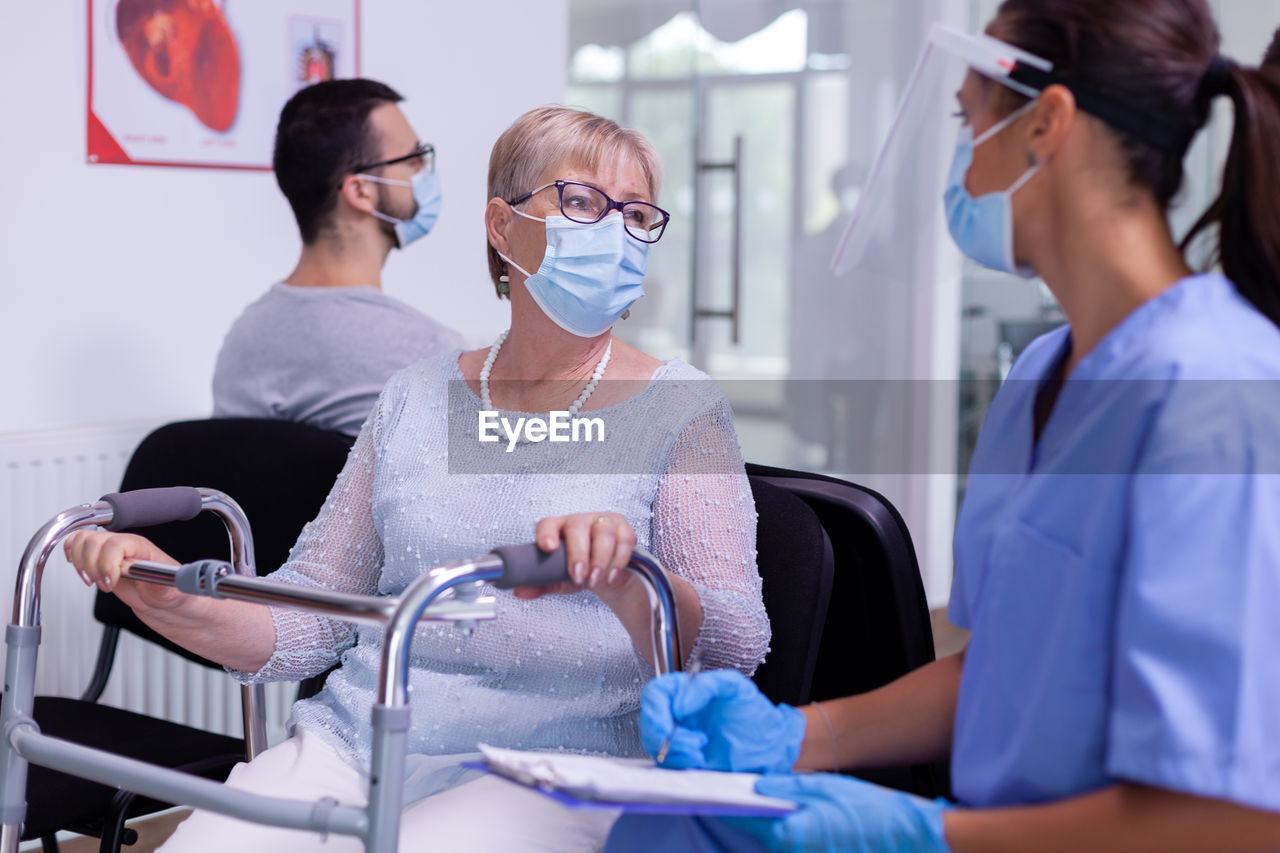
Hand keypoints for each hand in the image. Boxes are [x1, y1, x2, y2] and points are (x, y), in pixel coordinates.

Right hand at [62, 530, 182, 611]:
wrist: (164, 603)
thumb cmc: (170, 594)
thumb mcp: (171, 593)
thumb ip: (162, 584)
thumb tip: (159, 578)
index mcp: (142, 547)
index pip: (115, 544)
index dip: (107, 564)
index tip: (111, 583)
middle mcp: (124, 545)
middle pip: (93, 540)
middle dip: (92, 567)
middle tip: (104, 584)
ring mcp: (110, 551)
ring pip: (81, 540)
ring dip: (81, 563)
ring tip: (94, 580)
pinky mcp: (99, 560)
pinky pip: (77, 545)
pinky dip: (73, 557)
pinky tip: (83, 571)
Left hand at [513, 512, 637, 602]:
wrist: (608, 577)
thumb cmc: (580, 572)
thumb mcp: (559, 580)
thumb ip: (541, 584)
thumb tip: (520, 592)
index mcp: (558, 529)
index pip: (548, 524)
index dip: (546, 533)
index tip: (547, 547)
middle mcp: (580, 521)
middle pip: (578, 527)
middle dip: (578, 553)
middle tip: (578, 576)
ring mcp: (603, 522)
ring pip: (603, 532)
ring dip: (600, 559)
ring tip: (595, 580)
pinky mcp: (624, 530)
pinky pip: (624, 541)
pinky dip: (618, 560)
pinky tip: (611, 576)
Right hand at [641, 669, 804, 772]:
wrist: (769, 749)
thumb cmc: (754, 714)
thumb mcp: (735, 687)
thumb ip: (706, 685)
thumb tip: (680, 704)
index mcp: (685, 691)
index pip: (656, 694)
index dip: (655, 708)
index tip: (669, 722)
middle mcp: (677, 715)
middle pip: (649, 721)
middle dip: (662, 734)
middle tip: (690, 740)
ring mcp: (678, 739)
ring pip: (655, 745)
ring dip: (675, 750)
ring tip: (701, 750)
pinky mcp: (683, 761)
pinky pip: (667, 764)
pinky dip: (680, 763)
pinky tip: (700, 759)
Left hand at [731, 774, 951, 852]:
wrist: (908, 836)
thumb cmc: (870, 811)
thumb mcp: (823, 787)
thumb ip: (785, 789)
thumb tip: (756, 786)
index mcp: (789, 834)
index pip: (745, 820)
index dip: (730, 805)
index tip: (716, 794)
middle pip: (761, 835)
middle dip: (755, 816)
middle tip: (753, 794)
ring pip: (780, 844)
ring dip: (777, 827)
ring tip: (785, 805)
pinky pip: (798, 850)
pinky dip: (797, 836)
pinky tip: (810, 821)